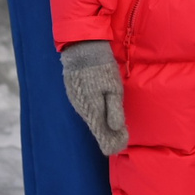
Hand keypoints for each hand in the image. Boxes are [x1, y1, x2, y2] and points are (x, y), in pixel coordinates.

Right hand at [60, 40, 128, 154]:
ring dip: (101, 122)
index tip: (120, 145)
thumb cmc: (102, 68)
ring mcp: (75, 101)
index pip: (102, 134)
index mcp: (92, 110)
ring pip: (90, 118)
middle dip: (107, 134)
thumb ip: (114, 110)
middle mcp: (82, 109)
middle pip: (96, 127)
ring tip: (114, 127)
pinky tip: (101, 110)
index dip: (111, 142)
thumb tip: (116, 129)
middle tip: (121, 137)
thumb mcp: (114, 88)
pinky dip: (94, 112)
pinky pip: (85, 109)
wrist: (82, 49)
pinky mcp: (73, 94)